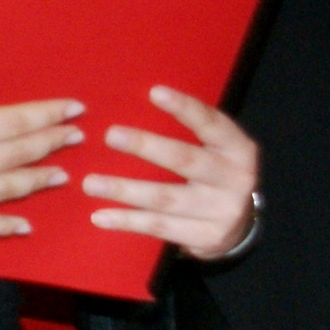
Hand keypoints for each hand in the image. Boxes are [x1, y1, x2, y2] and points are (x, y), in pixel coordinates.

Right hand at [0, 5, 79, 239]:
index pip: (13, 121)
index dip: (46, 114)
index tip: (73, 109)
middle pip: (18, 154)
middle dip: (50, 143)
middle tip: (76, 138)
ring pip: (6, 189)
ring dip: (36, 180)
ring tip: (61, 176)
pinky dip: (5, 225)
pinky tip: (25, 224)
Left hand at [82, 86, 261, 260]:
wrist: (239, 227)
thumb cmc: (214, 175)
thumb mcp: (215, 150)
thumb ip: (190, 132)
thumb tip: (133, 106)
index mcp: (238, 149)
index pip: (211, 123)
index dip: (184, 107)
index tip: (154, 92)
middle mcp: (235, 178)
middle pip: (184, 159)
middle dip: (145, 146)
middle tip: (110, 135)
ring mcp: (221, 211)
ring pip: (164, 197)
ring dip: (124, 189)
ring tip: (90, 183)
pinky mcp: (205, 237)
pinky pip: (159, 226)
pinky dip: (127, 220)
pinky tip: (100, 216)